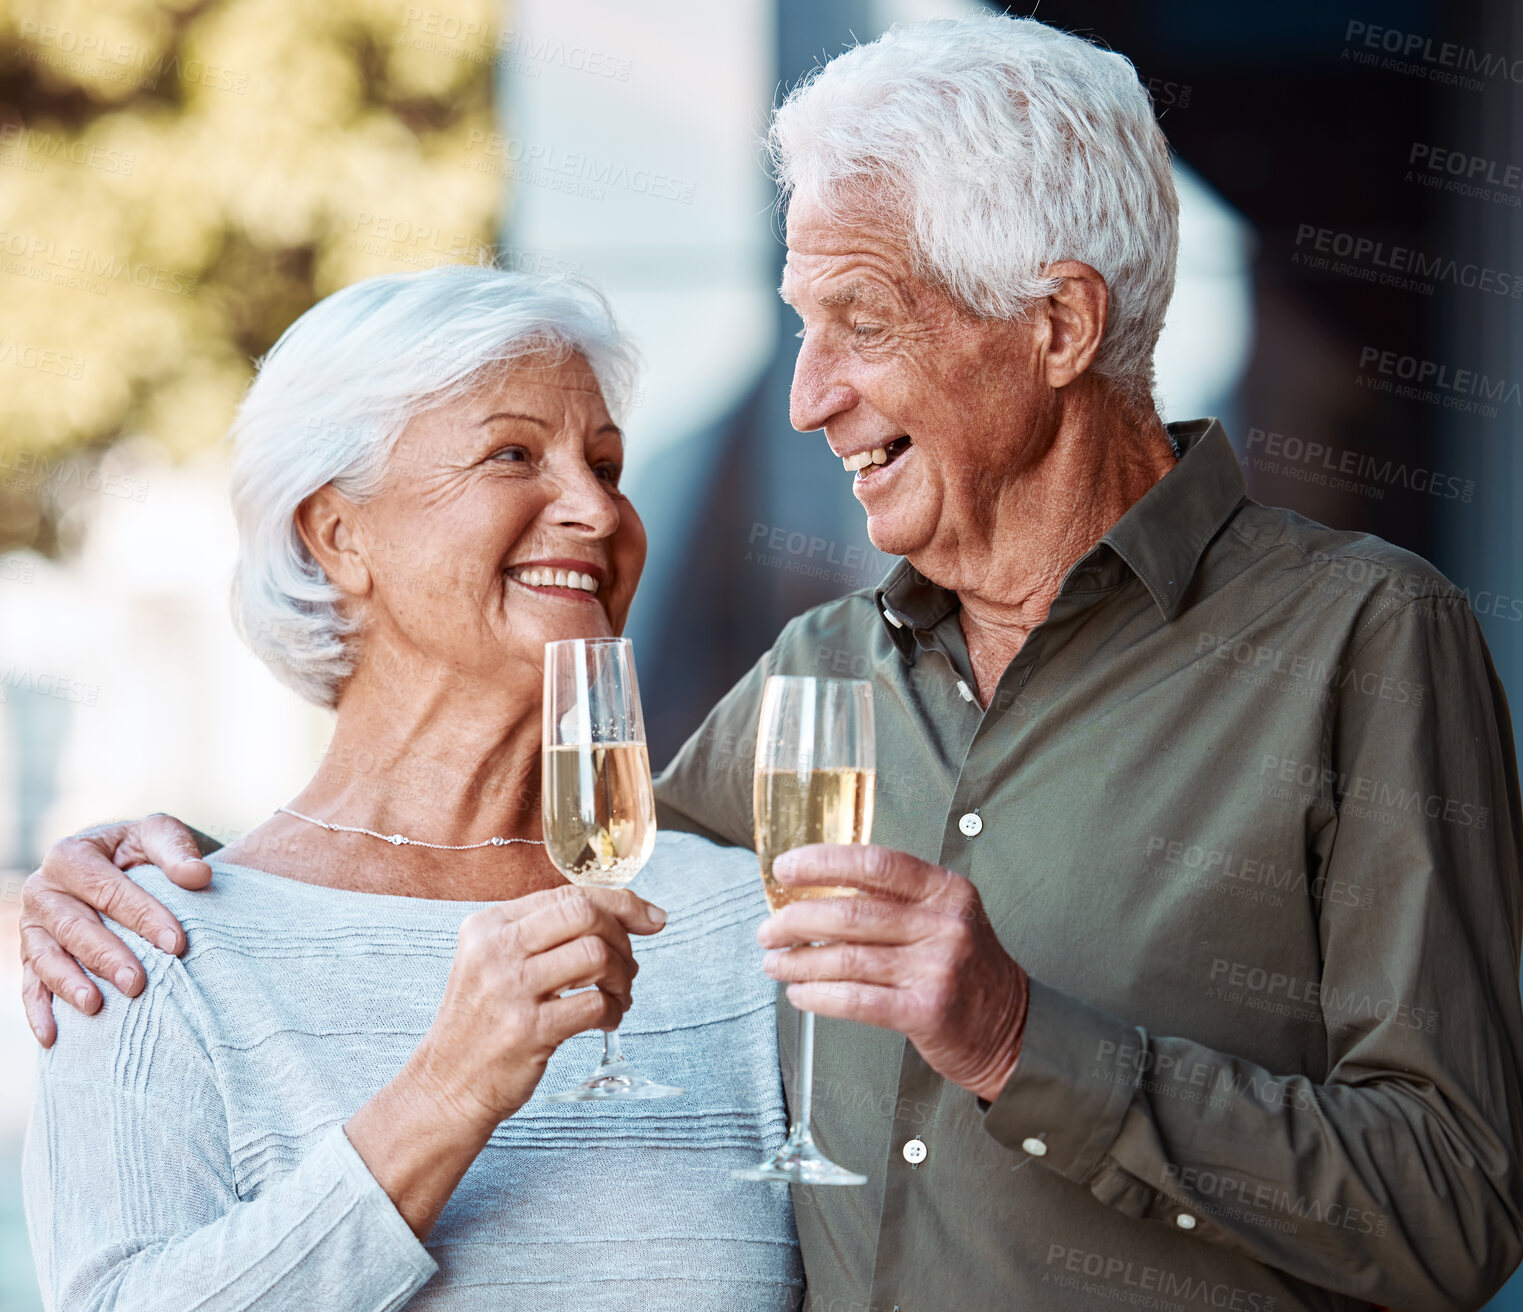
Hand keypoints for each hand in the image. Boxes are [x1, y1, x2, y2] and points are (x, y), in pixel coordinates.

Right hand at [21, 815, 212, 1046]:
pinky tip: (53, 1036)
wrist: (116, 862)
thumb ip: (177, 852)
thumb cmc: (140, 851)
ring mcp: (33, 925)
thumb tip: (198, 876)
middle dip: (107, 957)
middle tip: (138, 984)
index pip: (108, 889)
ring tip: (95, 1006)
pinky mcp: (30, 954)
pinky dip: (39, 1011)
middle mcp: (44, 889)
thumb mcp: (158, 836)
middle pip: (74, 927)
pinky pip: (30, 984)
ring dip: (70, 984)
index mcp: (72, 855)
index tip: (177, 944)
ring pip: (47, 958)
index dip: (143, 916)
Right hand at [347, 882, 666, 1235]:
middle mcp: (496, 949)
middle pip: (586, 914)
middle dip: (624, 938)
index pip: (570, 894)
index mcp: (490, 924)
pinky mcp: (527, 1031)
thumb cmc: (485, 1022)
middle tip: (628, 967)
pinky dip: (614, 1011)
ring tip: (619, 997)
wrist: (446, 1087)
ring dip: (623, 978)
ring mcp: (510, 990)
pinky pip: (595, 1004)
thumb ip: (547, 933)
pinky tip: (607, 1020)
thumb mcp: (497, 962)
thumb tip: (628, 912)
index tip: (652, 919)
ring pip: (596, 955)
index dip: (622, 903)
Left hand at [758, 844, 1027, 1101]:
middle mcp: (945, 924)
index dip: (823, 862)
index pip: (875, 863)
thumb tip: (815, 891)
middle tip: (768, 931)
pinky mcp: (927, 1012)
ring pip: (848, 958)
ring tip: (775, 964)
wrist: (1013, 1029)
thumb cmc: (964, 968)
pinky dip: (819, 996)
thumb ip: (895, 899)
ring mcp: (938, 968)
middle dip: (797, 921)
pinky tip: (800, 995)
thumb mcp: (945, 917)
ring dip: (799, 962)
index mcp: (946, 890)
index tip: (784, 869)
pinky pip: (857, 1000)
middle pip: (851, 912)